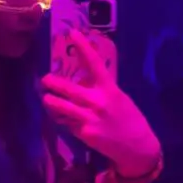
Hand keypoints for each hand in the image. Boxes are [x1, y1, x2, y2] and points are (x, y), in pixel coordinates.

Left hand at [42, 30, 160, 178]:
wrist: (137, 148)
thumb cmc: (129, 119)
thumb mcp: (119, 98)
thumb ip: (102, 89)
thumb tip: (83, 79)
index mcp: (110, 89)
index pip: (95, 64)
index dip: (84, 48)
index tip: (73, 34)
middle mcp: (98, 102)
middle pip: (70, 89)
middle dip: (55, 84)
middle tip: (45, 79)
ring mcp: (90, 119)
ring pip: (63, 108)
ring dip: (52, 102)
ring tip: (46, 99)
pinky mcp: (85, 134)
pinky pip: (69, 124)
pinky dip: (66, 121)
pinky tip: (67, 120)